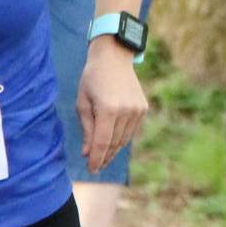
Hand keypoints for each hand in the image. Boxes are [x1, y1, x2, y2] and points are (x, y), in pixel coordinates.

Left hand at [77, 41, 147, 173]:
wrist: (114, 57)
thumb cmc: (92, 79)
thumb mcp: (82, 102)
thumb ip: (86, 129)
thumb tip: (87, 153)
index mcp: (108, 109)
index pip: (101, 143)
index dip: (96, 159)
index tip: (91, 170)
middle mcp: (126, 111)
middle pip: (114, 144)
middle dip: (104, 157)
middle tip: (95, 166)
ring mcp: (137, 110)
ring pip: (124, 140)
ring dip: (113, 150)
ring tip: (103, 157)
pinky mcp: (143, 108)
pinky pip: (131, 131)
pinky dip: (121, 138)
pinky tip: (113, 142)